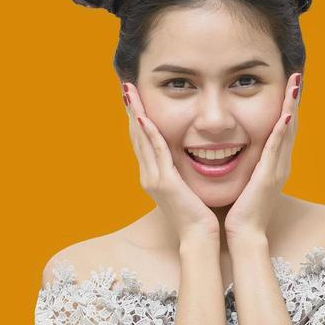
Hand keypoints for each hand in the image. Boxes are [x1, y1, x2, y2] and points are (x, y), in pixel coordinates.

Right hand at [123, 82, 218, 242]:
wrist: (199, 237)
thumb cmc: (198, 215)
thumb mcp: (186, 188)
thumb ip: (182, 172)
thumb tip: (185, 157)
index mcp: (154, 176)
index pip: (142, 140)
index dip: (137, 117)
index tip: (135, 96)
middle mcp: (148, 176)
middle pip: (136, 136)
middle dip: (132, 109)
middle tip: (126, 86)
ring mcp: (153, 179)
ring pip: (142, 139)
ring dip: (135, 114)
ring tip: (130, 92)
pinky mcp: (164, 183)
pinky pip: (156, 152)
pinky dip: (150, 133)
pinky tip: (145, 117)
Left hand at [224, 72, 301, 238]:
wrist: (245, 235)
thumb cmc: (242, 212)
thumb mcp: (246, 182)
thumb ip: (247, 166)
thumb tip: (238, 152)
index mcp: (275, 165)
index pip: (283, 130)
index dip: (287, 107)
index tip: (287, 86)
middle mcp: (281, 164)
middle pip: (291, 125)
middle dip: (293, 99)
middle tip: (296, 75)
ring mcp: (277, 169)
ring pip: (287, 131)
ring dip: (292, 106)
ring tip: (294, 83)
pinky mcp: (269, 175)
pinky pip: (276, 147)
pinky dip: (282, 129)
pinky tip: (285, 112)